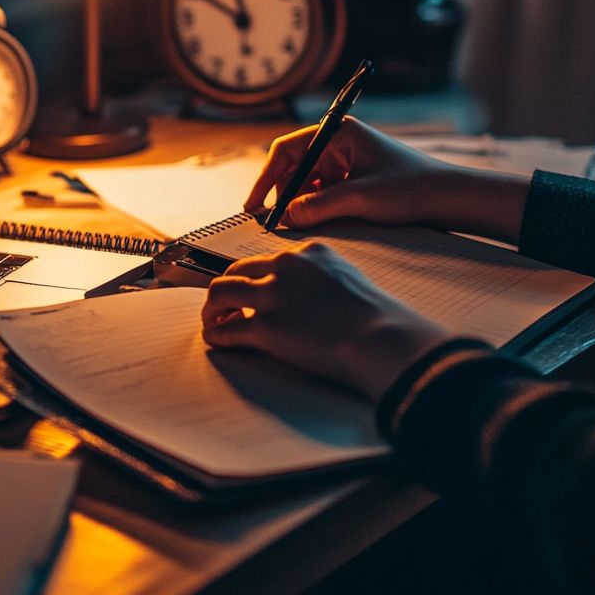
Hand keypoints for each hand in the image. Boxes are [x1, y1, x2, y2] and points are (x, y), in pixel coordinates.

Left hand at [201, 242, 453, 401]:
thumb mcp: (349, 281)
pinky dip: (216, 335)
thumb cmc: (377, 319)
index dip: (255, 279)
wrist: (382, 339)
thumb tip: (305, 302)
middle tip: (222, 308)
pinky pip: (226, 329)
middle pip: (236, 270)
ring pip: (220, 292)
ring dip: (212, 309)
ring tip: (213, 323)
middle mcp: (286, 265)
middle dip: (225, 289)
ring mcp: (273, 294)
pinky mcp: (265, 326)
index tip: (252, 292)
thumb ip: (322, 282)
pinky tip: (216, 341)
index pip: (268, 261)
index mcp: (308, 252)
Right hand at [247, 117, 530, 243]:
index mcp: (339, 133)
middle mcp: (340, 142)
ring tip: (295, 225)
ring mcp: (349, 161)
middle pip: (295, 167)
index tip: (255, 206)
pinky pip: (325, 191)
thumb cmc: (410, 188)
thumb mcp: (359, 198)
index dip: (266, 178)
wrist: (451, 198)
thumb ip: (317, 207)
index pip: (287, 150)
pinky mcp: (357, 179)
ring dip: (300, 202)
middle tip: (273, 222)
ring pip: (309, 182)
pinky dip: (316, 207)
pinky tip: (315, 222)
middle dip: (283, 193)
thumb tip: (284, 217)